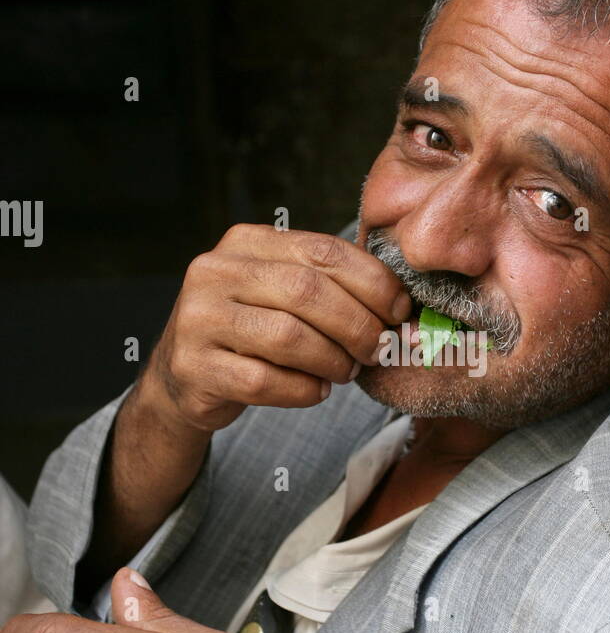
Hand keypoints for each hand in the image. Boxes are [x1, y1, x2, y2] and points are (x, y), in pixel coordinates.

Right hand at [147, 224, 412, 432]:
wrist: (184, 376)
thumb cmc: (251, 331)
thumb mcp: (281, 291)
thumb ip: (330, 286)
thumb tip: (403, 308)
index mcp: (245, 241)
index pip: (323, 250)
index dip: (373, 282)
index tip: (400, 310)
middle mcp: (215, 271)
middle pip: (308, 292)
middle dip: (357, 325)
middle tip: (378, 349)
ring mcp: (198, 319)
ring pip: (288, 337)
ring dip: (332, 360)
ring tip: (346, 371)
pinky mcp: (194, 367)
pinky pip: (265, 381)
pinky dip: (304, 390)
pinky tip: (317, 391)